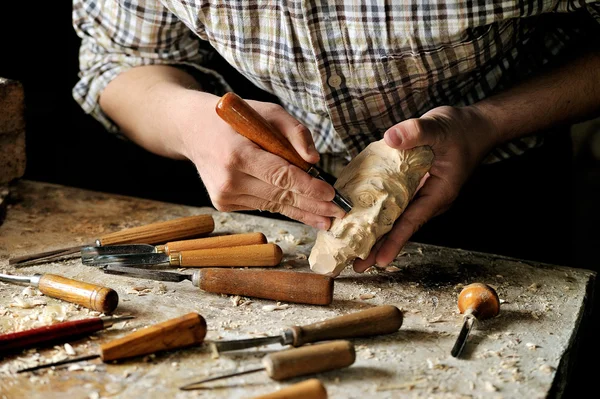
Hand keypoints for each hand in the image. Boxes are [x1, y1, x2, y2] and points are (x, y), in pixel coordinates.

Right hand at [181, 93, 345, 229]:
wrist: (194, 131)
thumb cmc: (237, 119)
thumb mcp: (268, 112)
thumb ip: (294, 132)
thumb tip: (314, 161)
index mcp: (238, 155)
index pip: (282, 177)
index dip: (309, 188)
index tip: (331, 195)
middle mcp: (229, 180)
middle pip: (281, 197)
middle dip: (313, 206)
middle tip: (338, 213)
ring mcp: (224, 196)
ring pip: (273, 205)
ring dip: (302, 212)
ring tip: (326, 219)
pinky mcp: (223, 203)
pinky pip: (262, 205)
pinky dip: (282, 205)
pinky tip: (302, 210)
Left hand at [353, 105, 498, 271]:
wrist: (475, 128)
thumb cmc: (461, 130)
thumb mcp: (440, 127)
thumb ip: (417, 131)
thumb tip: (391, 138)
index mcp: (439, 192)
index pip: (412, 221)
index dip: (395, 241)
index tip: (380, 260)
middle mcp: (430, 199)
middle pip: (401, 227)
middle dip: (379, 247)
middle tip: (357, 266)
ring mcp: (422, 195)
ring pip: (396, 219)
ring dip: (377, 234)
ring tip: (355, 251)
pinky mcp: (415, 187)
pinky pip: (395, 204)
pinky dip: (379, 214)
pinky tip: (362, 219)